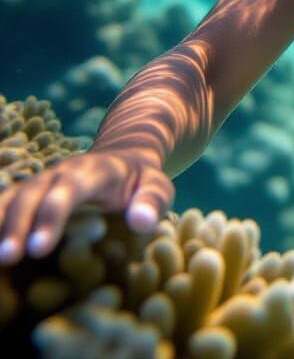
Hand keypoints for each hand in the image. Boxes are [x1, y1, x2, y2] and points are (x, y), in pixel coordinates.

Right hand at [0, 149, 173, 264]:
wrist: (124, 157)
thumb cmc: (140, 181)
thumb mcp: (157, 186)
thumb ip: (152, 201)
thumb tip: (140, 221)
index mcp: (96, 170)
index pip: (71, 188)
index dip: (53, 215)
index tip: (39, 248)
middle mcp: (62, 172)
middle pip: (33, 193)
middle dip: (18, 223)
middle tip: (8, 257)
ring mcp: (42, 181)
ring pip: (12, 196)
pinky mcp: (28, 193)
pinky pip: (2, 204)